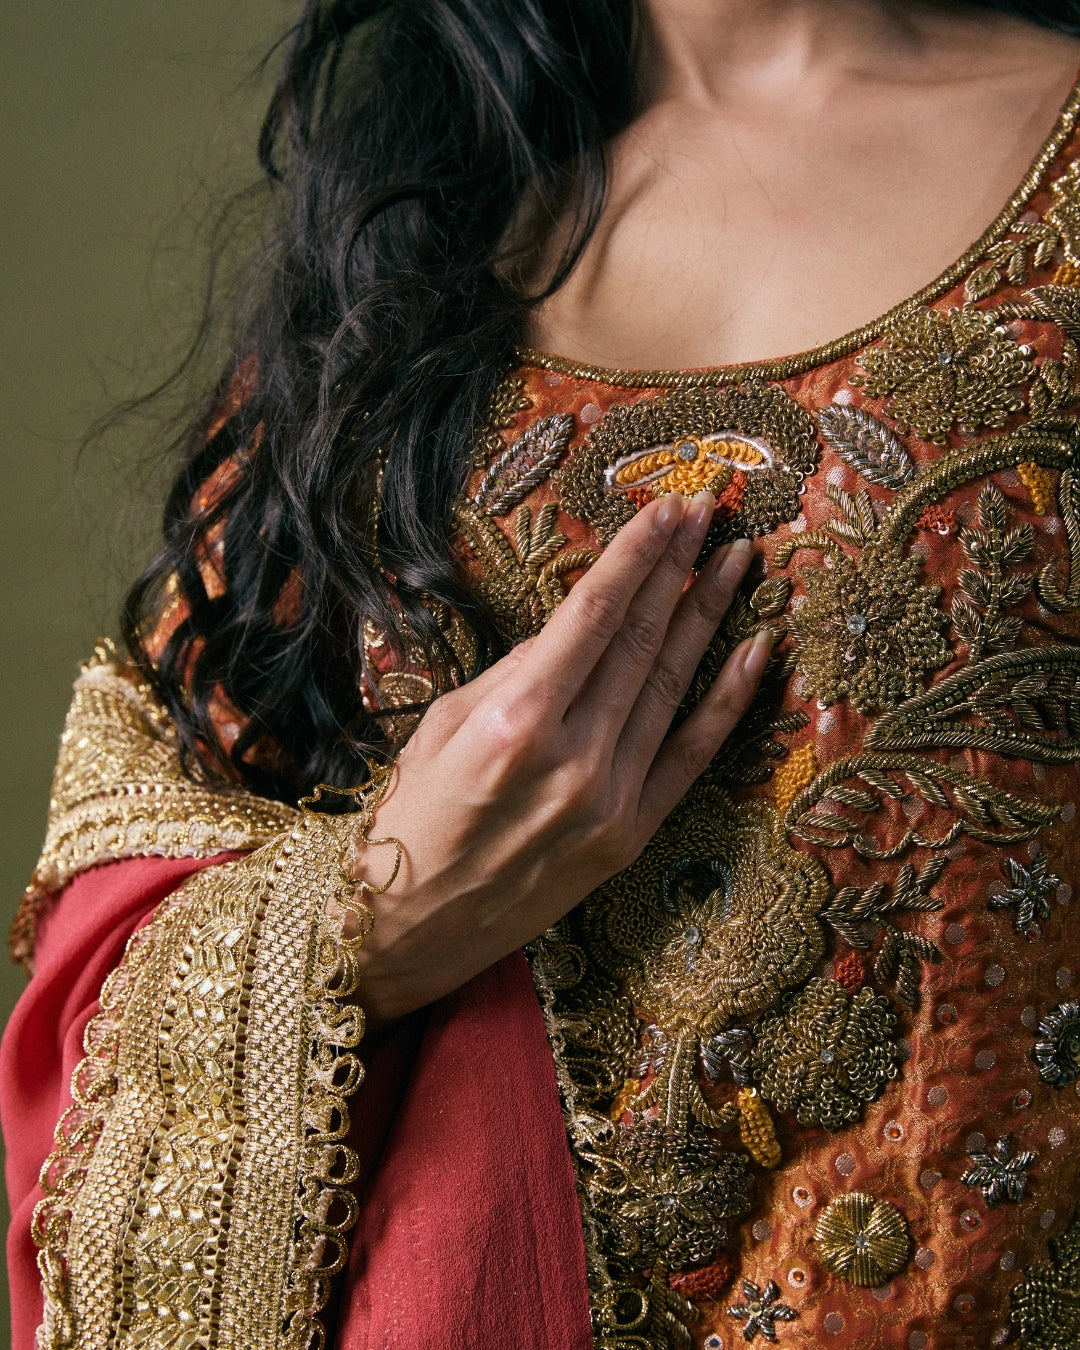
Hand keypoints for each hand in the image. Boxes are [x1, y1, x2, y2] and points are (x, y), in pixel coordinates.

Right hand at [349, 490, 771, 1019]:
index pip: (595, 614)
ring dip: (709, 616)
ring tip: (737, 562)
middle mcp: (575, 756)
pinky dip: (727, 701)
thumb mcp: (443, 723)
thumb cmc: (411, 816)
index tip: (668, 509)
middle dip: (678, 568)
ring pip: (673, 686)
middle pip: (642, 639)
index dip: (637, 555)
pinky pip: (691, 755)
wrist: (410, 925)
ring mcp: (612, 799)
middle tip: (708, 514)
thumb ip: (516, 670)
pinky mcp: (632, 835)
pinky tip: (755, 651)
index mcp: (517, 719)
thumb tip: (576, 626)